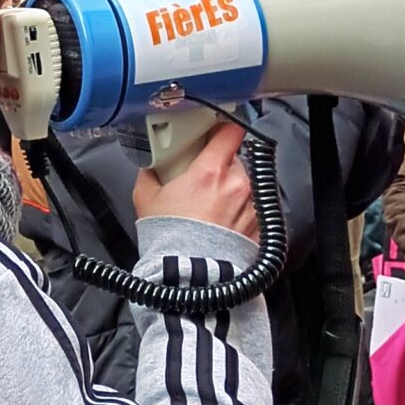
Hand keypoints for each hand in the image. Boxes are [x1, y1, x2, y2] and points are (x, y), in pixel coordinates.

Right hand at [133, 120, 257, 241]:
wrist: (189, 275)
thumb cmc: (170, 239)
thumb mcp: (146, 198)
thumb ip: (151, 174)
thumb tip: (151, 166)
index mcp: (211, 171)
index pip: (230, 131)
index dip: (222, 129)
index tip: (215, 133)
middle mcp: (237, 184)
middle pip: (235, 160)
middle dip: (220, 167)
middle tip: (201, 181)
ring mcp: (251, 206)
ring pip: (245, 185)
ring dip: (231, 191)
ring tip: (209, 209)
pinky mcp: (258, 225)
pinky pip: (251, 209)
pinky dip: (239, 213)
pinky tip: (220, 225)